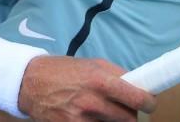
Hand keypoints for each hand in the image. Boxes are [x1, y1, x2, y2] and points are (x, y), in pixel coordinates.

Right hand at [16, 55, 156, 120]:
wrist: (30, 83)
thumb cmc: (64, 70)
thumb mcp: (93, 64)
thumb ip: (117, 75)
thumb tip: (139, 85)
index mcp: (101, 80)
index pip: (137, 98)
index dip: (148, 103)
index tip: (149, 103)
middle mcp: (93, 102)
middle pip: (129, 119)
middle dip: (130, 115)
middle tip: (125, 109)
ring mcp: (82, 119)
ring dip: (114, 121)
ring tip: (104, 112)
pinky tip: (91, 118)